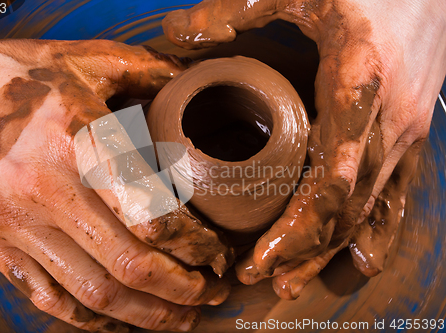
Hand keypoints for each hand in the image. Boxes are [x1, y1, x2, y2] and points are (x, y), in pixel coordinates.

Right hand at [0, 27, 232, 331]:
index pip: (152, 215)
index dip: (195, 244)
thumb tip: (187, 77)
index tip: (217, 252)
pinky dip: (91, 320)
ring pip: (93, 294)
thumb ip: (142, 68)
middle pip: (129, 265)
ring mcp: (16, 226)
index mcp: (78, 142)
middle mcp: (47, 191)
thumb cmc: (14, 77)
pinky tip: (121, 319)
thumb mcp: (82, 59)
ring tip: (180, 319)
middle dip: (182, 291)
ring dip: (145, 315)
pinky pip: (47, 299)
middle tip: (211, 294)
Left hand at [163, 0, 445, 296]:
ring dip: (330, 249)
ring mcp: (407, 130)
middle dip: (303, 250)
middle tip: (258, 276)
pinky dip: (374, 231)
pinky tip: (357, 259)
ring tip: (292, 280)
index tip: (259, 257)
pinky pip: (395, 194)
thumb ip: (234, 10)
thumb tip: (175, 31)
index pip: (332, 179)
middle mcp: (389, 120)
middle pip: (347, 209)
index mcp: (358, 84)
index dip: (297, 227)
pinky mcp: (413, 132)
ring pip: (369, 210)